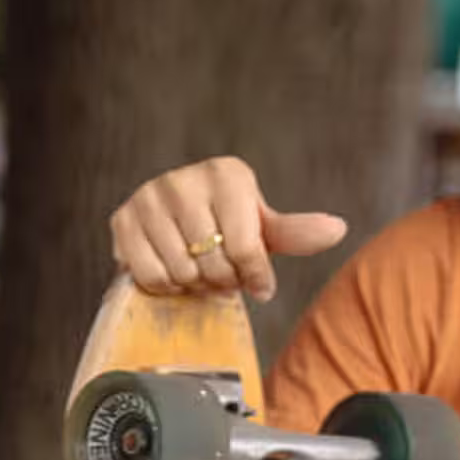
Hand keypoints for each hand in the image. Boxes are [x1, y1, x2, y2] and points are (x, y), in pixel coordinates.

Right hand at [109, 155, 347, 301]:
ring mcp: (149, 197)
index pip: (246, 249)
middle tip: (222, 275)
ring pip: (181, 272)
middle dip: (223, 281)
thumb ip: (297, 233)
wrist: (177, 218)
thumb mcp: (264, 228)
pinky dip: (165, 286)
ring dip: (194, 285)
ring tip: (199, 271)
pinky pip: (150, 276)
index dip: (254, 277)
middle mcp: (183, 179)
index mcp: (227, 173)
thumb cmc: (228, 224)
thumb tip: (337, 229)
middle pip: (213, 264)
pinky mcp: (122, 219)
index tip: (259, 284)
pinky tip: (173, 270)